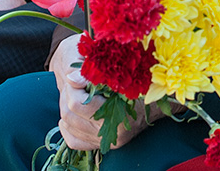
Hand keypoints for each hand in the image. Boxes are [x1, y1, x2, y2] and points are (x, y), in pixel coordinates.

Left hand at [52, 35, 158, 150]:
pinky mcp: (99, 145)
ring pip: (69, 127)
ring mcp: (107, 141)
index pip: (79, 104)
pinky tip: (72, 114)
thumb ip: (93, 74)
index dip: (73, 86)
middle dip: (68, 95)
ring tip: (75, 94)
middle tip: (74, 83)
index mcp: (121, 114)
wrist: (153, 104)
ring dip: (66, 108)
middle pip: (71, 115)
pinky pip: (73, 141)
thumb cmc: (138, 82)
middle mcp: (114, 133)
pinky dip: (68, 127)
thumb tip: (71, 78)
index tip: (77, 75)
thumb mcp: (118, 73)